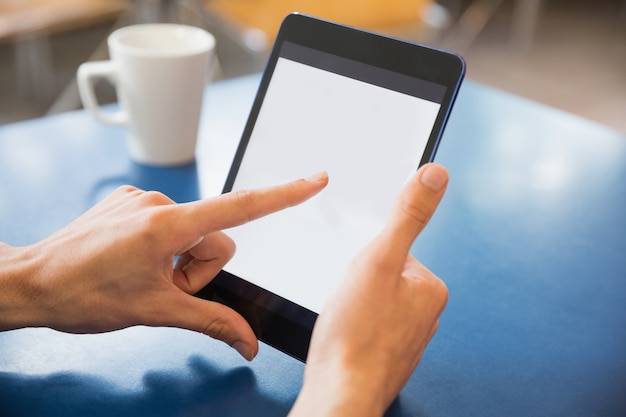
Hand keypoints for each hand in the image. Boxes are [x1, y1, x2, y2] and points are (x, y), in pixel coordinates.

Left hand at [0, 173, 327, 360]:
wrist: (32, 282)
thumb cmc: (84, 295)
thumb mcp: (156, 312)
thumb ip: (212, 323)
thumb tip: (249, 342)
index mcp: (169, 225)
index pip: (241, 207)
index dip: (285, 194)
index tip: (315, 180)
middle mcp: (158, 203)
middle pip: (216, 238)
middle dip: (200, 270)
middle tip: (166, 288)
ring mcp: (142, 200)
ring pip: (192, 234)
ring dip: (180, 261)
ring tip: (146, 276)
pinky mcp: (131, 202)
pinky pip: (169, 224)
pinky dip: (163, 247)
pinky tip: (134, 260)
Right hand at [290, 163, 448, 416]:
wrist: (341, 390)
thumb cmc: (357, 335)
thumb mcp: (379, 259)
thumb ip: (408, 216)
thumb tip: (435, 175)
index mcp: (430, 288)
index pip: (395, 251)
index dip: (366, 259)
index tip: (359, 280)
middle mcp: (426, 314)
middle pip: (382, 276)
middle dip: (359, 284)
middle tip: (349, 303)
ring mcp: (407, 337)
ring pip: (372, 303)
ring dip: (354, 307)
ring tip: (346, 323)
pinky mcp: (388, 355)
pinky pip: (367, 326)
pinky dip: (353, 328)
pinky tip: (345, 338)